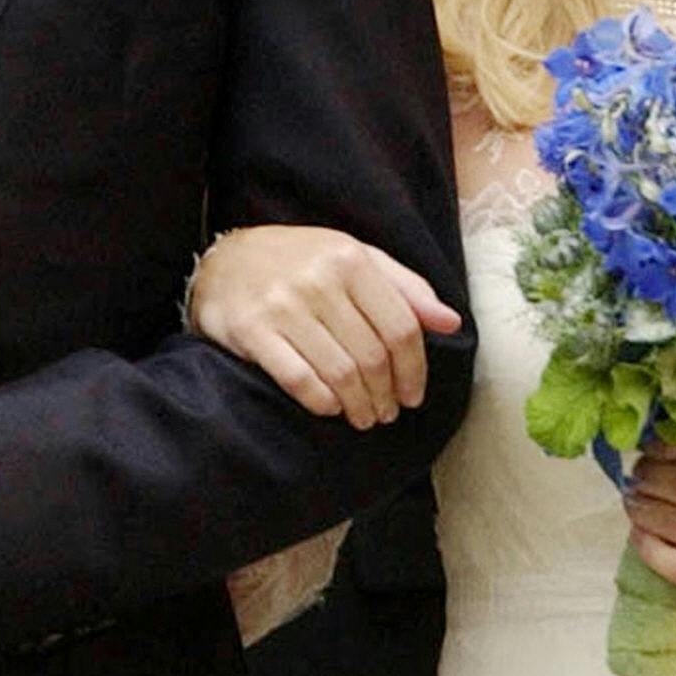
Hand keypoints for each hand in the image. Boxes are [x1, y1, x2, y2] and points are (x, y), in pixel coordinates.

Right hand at [189, 225, 460, 429]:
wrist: (224, 260)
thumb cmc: (300, 262)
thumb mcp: (354, 258)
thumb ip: (405, 287)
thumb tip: (451, 322)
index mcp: (351, 259)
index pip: (400, 326)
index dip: (414, 369)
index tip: (413, 395)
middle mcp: (318, 279)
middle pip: (372, 355)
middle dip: (386, 394)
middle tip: (386, 413)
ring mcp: (282, 305)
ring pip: (340, 372)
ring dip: (358, 405)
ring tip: (363, 417)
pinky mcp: (251, 330)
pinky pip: (298, 378)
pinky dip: (321, 401)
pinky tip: (330, 407)